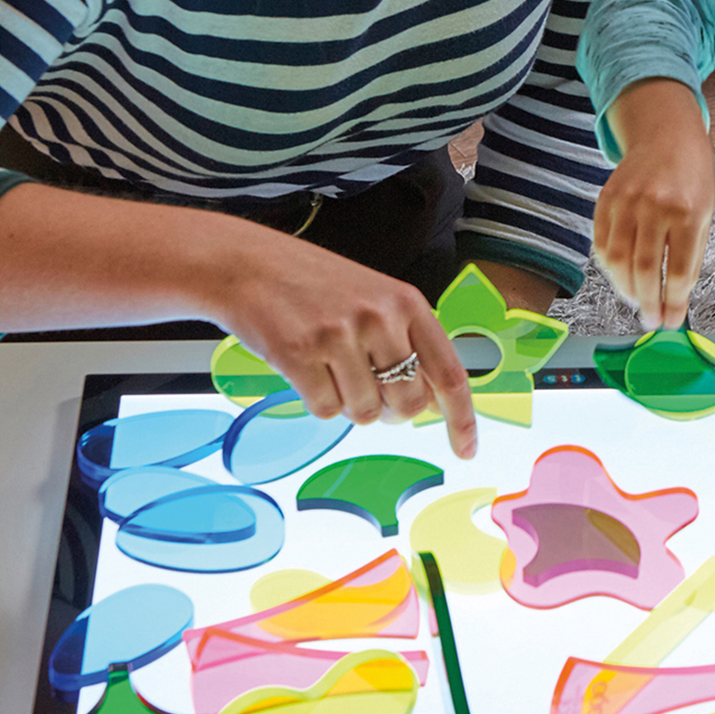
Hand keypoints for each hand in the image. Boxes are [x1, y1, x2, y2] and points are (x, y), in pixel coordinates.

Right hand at [212, 231, 477, 457]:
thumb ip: (406, 341)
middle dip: (392, 411)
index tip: (466, 449)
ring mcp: (340, 335)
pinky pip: (326, 411)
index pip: (449, 373)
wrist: (247, 264)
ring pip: (366, 413)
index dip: (461, 418)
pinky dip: (318, 400)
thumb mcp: (375, 297)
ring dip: (350, 403)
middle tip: (369, 388)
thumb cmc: (314, 284)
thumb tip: (429, 403)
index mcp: (407, 302)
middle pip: (408, 404)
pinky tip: (306, 367)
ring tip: (330, 365)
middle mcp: (380, 317)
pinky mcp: (301, 354)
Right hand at [593, 79, 714, 329]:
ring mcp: (626, 201)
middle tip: (651, 321)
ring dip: (625, 289)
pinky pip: (601, 243)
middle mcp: (655, 206)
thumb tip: (675, 302)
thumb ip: (690, 259)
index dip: (673, 303)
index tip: (671, 322)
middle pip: (644, 270)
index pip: (677, 271)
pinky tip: (621, 277)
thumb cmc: (691, 181)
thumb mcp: (705, 217)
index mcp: (688, 213)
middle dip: (647, 303)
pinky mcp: (605, 199)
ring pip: (617, 260)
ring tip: (636, 301)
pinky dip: (609, 267)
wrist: (667, 138)